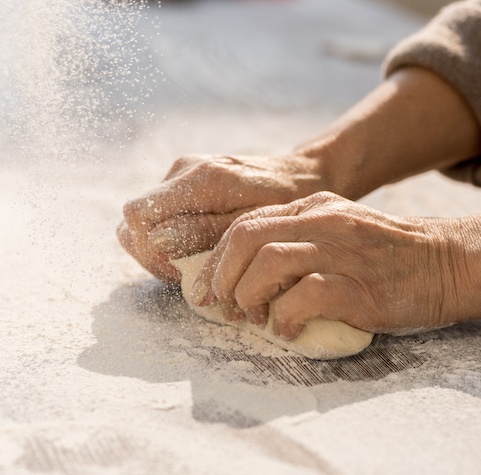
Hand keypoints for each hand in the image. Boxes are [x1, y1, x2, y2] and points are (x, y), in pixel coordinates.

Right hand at [118, 154, 325, 282]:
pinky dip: (171, 238)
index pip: (139, 215)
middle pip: (134, 220)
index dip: (149, 251)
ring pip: (145, 220)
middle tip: (187, 275)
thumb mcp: (253, 225)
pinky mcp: (189, 181)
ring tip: (193, 265)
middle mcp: (184, 170)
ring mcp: (184, 172)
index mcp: (201, 179)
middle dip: (152, 255)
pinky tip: (198, 251)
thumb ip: (205, 232)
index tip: (180, 272)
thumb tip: (157, 240)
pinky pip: (162, 214)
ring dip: (160, 249)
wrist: (301, 175)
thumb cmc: (286, 203)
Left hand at [190, 192, 472, 337]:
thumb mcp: (343, 229)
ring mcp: (340, 250)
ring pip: (267, 262)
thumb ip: (303, 238)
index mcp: (314, 206)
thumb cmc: (392, 257)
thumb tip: (253, 271)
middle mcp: (323, 221)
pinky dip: (285, 318)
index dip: (218, 257)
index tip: (209, 287)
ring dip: (248, 295)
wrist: (447, 263)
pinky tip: (289, 330)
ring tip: (254, 318)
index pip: (246, 222)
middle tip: (221, 306)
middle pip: (246, 237)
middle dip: (221, 275)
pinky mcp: (356, 284)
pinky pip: (303, 297)